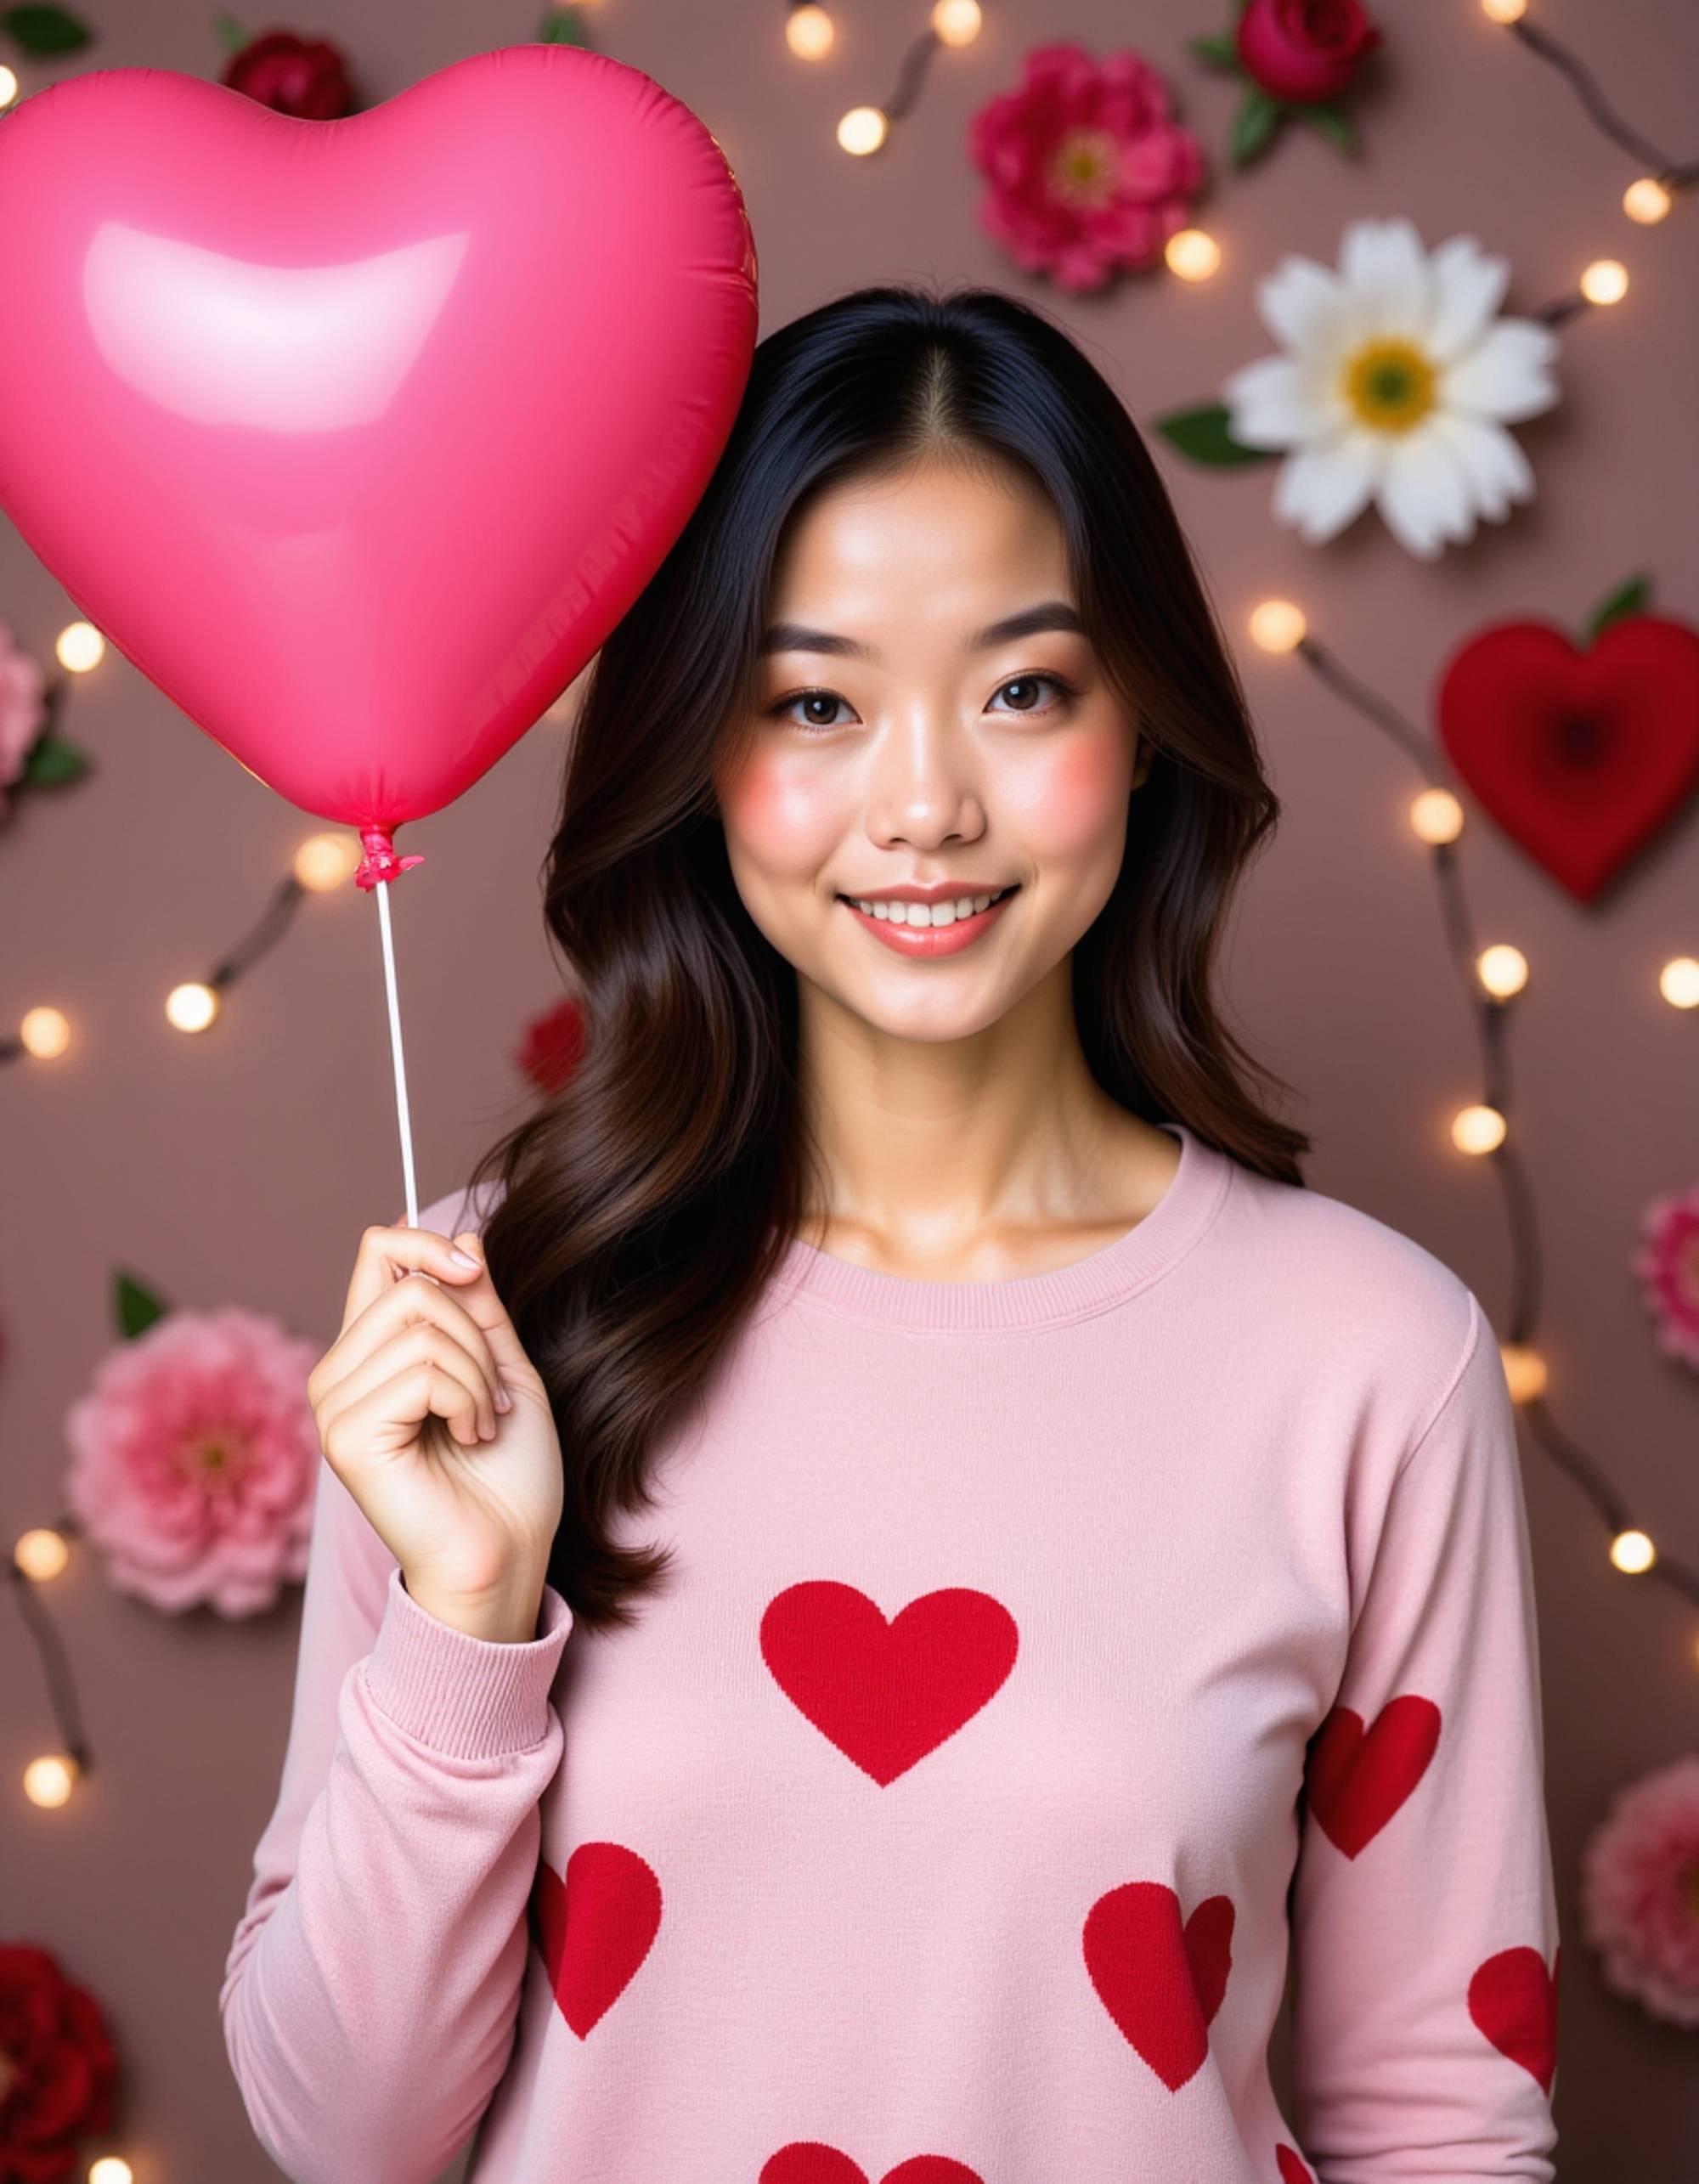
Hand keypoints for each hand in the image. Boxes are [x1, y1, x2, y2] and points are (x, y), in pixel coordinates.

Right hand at [307, 1220, 563, 1628]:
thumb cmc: (508, 1474)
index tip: (472, 1270)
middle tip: (494, 1394)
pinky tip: (467, 1438)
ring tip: (482, 1422)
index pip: (377, 1253)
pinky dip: (467, 1399)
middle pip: (410, 1283)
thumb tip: (463, 1234)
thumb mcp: (503, 1366)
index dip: (426, 1244)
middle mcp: (340, 1373)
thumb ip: (477, 1304)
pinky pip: (421, 1371)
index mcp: (371, 1352)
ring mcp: (335, 1404)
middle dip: (476, 1333)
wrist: (509, 1550)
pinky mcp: (346, 1435)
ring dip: (479, 1374)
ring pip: (422, 1326)